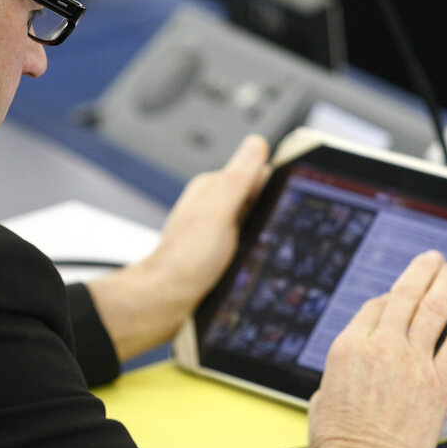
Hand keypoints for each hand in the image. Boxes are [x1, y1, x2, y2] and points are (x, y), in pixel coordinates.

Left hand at [88, 135, 269, 360]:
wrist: (165, 304)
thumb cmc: (184, 262)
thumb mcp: (218, 212)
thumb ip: (238, 178)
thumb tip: (257, 143)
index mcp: (211, 188)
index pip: (257, 172)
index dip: (275, 187)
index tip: (281, 204)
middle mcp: (213, 206)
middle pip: (259, 199)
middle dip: (270, 213)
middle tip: (266, 234)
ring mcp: (217, 230)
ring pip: (256, 224)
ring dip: (264, 235)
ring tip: (256, 252)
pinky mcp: (221, 253)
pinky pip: (249, 244)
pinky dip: (256, 251)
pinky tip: (252, 264)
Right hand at [307, 251, 446, 447]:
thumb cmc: (340, 440)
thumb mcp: (322, 394)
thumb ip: (340, 371)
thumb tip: (354, 367)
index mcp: (348, 346)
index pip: (374, 306)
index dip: (388, 298)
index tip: (396, 298)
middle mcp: (381, 346)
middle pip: (405, 295)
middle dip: (421, 272)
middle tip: (432, 260)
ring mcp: (412, 361)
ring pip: (433, 309)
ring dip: (446, 283)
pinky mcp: (438, 381)